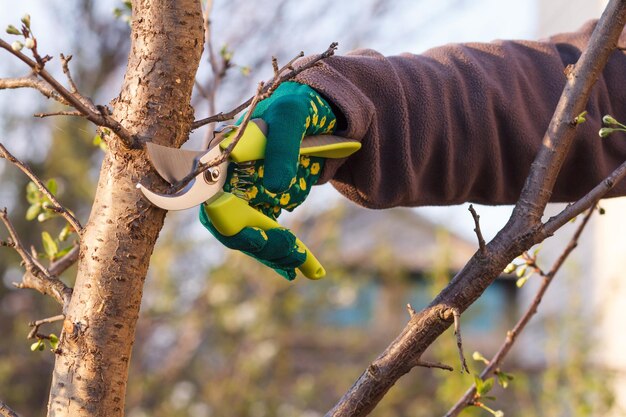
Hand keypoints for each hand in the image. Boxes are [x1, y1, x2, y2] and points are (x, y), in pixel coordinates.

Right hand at [200, 81, 335, 279]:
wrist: (316, 109)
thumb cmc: (297, 106)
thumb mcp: (293, 117)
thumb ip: (283, 147)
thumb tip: (276, 187)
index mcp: (223, 157)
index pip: (213, 202)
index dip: (231, 226)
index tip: (260, 241)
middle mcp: (228, 178)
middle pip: (231, 224)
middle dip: (261, 245)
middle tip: (295, 255)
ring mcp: (245, 191)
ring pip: (249, 233)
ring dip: (273, 252)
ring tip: (304, 265)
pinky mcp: (262, 199)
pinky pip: (265, 231)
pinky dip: (280, 249)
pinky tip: (299, 265)